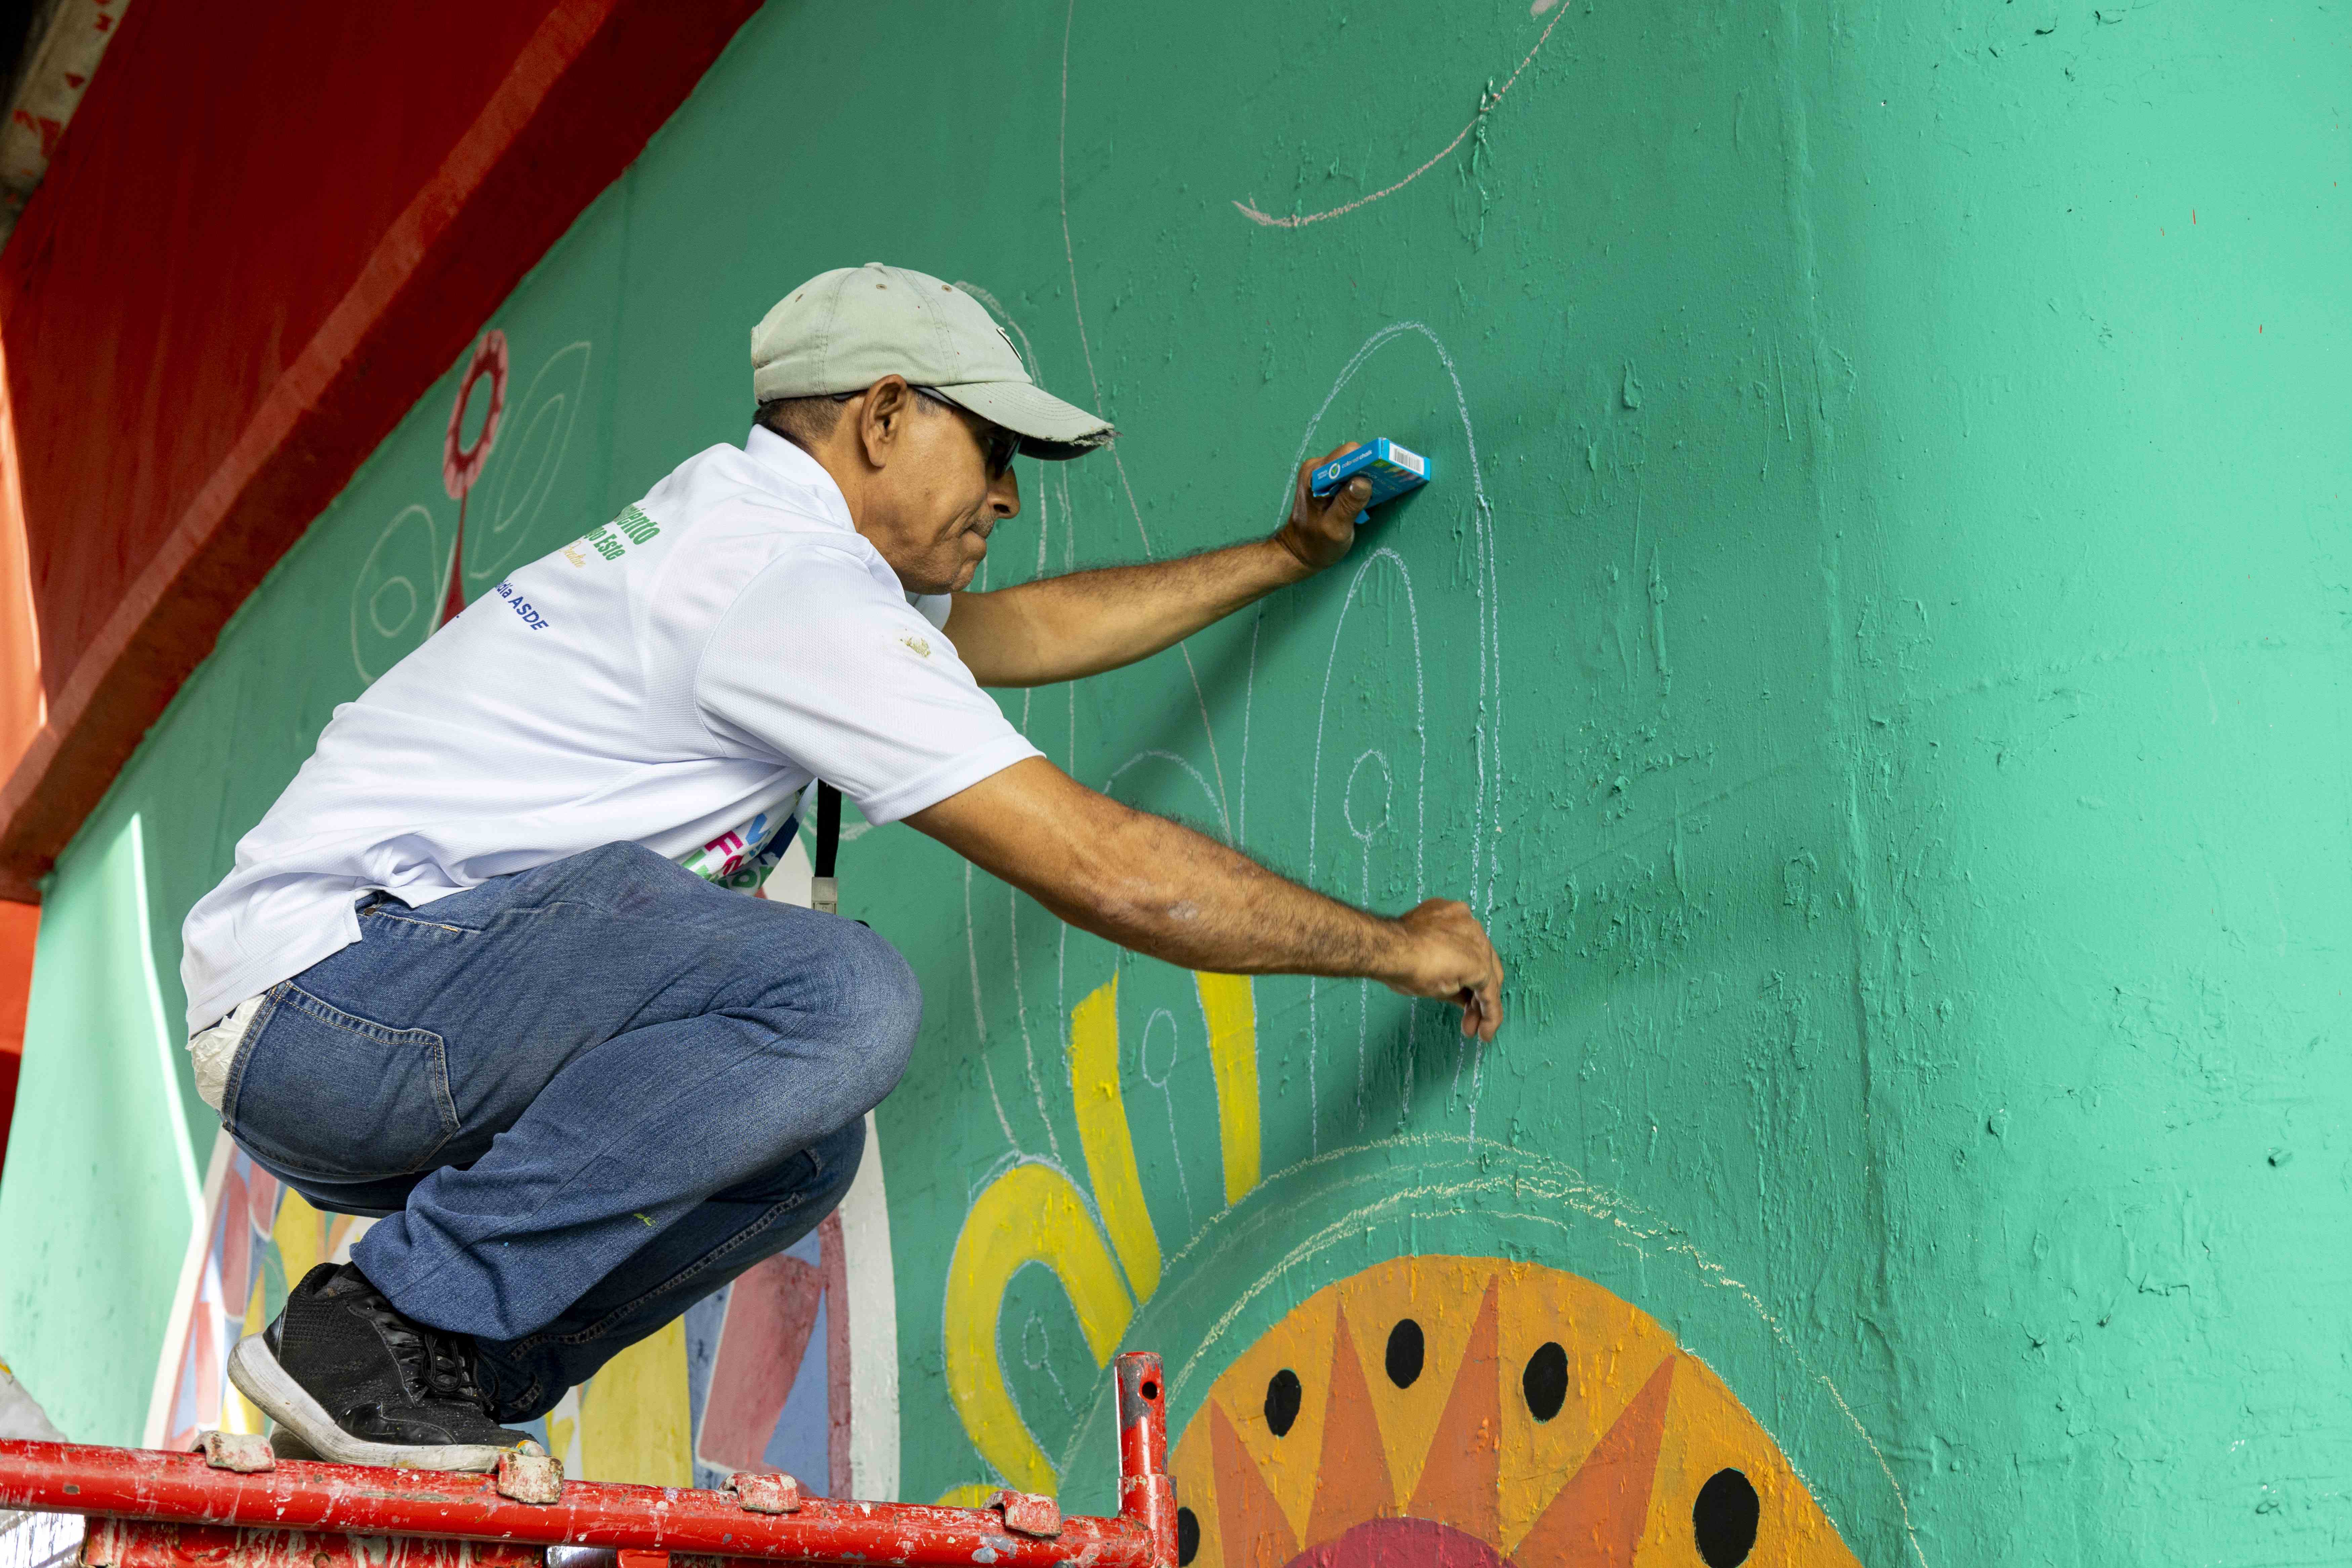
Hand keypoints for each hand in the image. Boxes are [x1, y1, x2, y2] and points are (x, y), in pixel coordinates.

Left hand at [1272, 443, 1372, 576]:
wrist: (1300, 551)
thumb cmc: (1316, 543)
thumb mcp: (1335, 529)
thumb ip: (1348, 505)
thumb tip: (1364, 481)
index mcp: (1315, 475)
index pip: (1347, 455)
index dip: (1368, 459)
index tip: (1384, 470)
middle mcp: (1317, 469)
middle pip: (1352, 456)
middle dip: (1370, 467)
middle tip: (1383, 484)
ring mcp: (1322, 473)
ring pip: (1353, 464)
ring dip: (1367, 475)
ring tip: (1378, 490)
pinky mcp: (1329, 481)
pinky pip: (1350, 474)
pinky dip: (1361, 482)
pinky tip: (1369, 495)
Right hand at [1380, 899, 1504, 1041]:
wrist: (1388, 950)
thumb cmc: (1393, 954)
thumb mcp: (1424, 966)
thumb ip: (1447, 976)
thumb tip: (1462, 997)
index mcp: (1453, 917)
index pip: (1468, 950)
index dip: (1466, 976)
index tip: (1458, 996)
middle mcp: (1469, 925)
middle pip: (1483, 963)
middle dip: (1475, 993)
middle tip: (1468, 1017)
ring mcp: (1476, 942)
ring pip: (1489, 979)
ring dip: (1481, 1007)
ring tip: (1473, 1029)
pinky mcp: (1479, 964)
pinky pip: (1490, 995)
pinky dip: (1490, 1015)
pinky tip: (1484, 1032)